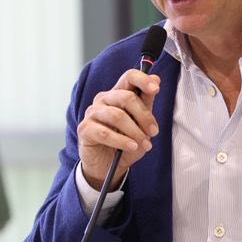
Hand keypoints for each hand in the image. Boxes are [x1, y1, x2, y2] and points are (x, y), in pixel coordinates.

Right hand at [76, 69, 160, 189]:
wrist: (108, 165)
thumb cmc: (126, 142)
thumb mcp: (141, 124)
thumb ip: (146, 102)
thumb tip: (156, 79)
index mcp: (118, 93)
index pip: (129, 77)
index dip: (142, 80)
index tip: (155, 88)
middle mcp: (103, 99)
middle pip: (126, 97)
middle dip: (144, 116)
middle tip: (154, 132)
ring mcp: (92, 113)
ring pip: (116, 116)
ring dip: (134, 132)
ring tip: (145, 144)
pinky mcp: (85, 129)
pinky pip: (104, 132)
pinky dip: (121, 141)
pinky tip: (131, 147)